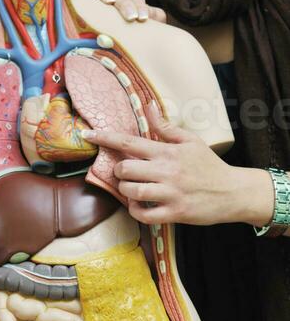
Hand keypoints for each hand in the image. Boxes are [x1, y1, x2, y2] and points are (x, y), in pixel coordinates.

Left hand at [81, 102, 259, 225]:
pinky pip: (144, 215)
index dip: (104, 137)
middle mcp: (167, 171)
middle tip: (125, 172)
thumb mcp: (190, 141)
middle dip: (118, 170)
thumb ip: (165, 126)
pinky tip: (138, 205)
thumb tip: (147, 106)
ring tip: (131, 188)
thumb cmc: (209, 165)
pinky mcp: (175, 213)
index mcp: (167, 152)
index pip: (129, 142)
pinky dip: (135, 211)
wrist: (233, 192)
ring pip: (132, 191)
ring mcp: (170, 193)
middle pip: (125, 168)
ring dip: (125, 190)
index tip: (87, 134)